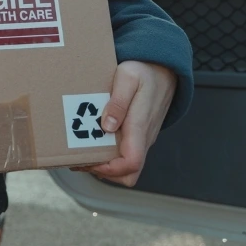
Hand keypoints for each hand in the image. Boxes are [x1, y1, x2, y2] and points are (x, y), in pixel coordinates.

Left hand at [73, 60, 176, 186]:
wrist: (163, 71)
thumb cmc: (144, 72)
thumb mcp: (128, 78)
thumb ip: (118, 102)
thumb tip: (107, 126)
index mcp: (140, 127)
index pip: (131, 163)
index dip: (109, 168)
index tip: (89, 159)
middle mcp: (143, 138)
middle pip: (129, 174)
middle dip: (104, 172)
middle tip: (82, 158)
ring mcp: (142, 139)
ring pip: (127, 168)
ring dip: (105, 166)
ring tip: (82, 152)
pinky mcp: (138, 136)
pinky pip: (126, 155)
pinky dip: (109, 156)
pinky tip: (92, 143)